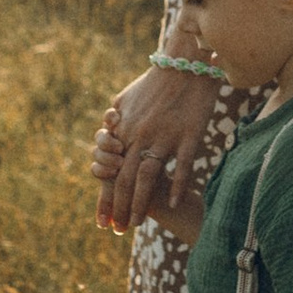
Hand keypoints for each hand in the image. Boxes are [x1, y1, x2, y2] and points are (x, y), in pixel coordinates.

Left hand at [97, 63, 217, 233]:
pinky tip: (173, 203)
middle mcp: (141, 134)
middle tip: (118, 229)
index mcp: (125, 129)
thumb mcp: (127, 98)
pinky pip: (181, 165)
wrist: (185, 63)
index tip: (103, 220)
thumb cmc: (156, 81)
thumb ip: (115, 119)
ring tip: (136, 222)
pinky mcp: (189, 134)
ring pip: (147, 176)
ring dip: (140, 203)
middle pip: (125, 178)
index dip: (106, 198)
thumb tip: (106, 134)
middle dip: (119, 207)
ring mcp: (165, 136)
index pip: (110, 171)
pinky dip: (176, 186)